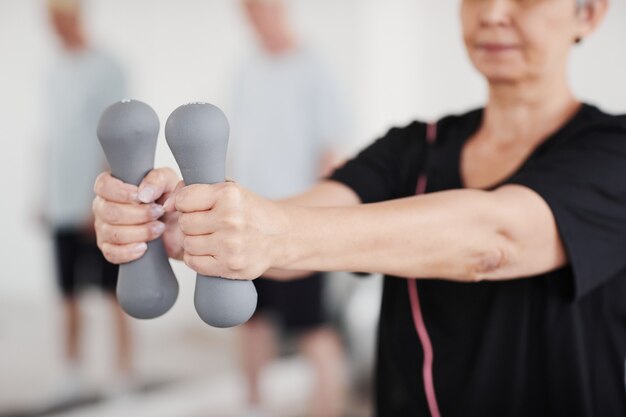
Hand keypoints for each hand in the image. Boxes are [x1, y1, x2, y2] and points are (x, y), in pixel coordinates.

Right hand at [92, 167, 184, 263]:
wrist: (178, 226)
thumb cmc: (167, 198)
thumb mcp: (167, 182)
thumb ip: (157, 180)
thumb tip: (144, 193)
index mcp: (113, 186)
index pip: (103, 186)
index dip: (121, 193)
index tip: (141, 198)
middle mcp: (103, 207)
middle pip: (109, 212)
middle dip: (138, 214)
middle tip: (158, 213)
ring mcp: (104, 229)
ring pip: (112, 233)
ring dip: (139, 232)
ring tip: (158, 228)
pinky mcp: (110, 248)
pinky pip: (111, 253)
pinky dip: (129, 251)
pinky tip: (144, 247)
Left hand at [172, 181, 288, 279]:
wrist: (280, 235)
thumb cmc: (249, 211)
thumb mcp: (228, 190)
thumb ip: (193, 189)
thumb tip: (165, 205)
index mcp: (229, 195)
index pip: (183, 200)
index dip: (187, 204)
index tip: (198, 206)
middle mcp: (231, 219)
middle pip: (185, 223)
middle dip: (192, 223)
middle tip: (208, 223)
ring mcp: (231, 245)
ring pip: (188, 244)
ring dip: (195, 241)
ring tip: (213, 237)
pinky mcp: (230, 266)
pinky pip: (194, 262)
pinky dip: (198, 257)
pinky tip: (212, 250)